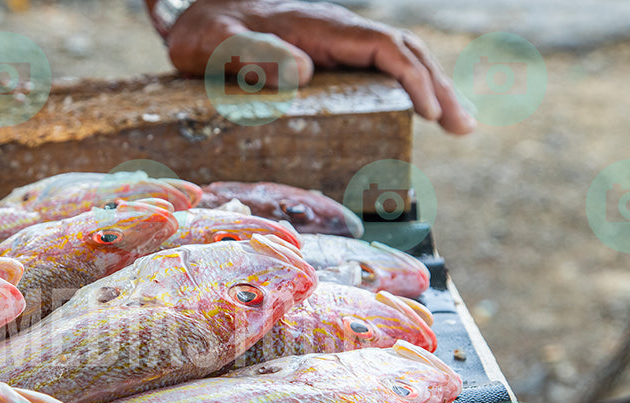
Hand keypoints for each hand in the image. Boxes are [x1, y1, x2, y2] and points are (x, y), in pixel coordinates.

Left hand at [155, 0, 475, 134]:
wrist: (197, 17)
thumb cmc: (205, 33)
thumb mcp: (216, 44)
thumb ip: (252, 53)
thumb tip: (305, 71)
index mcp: (317, 28)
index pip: (382, 46)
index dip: (411, 77)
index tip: (428, 111)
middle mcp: (335, 31)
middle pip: (404, 50)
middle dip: (439, 86)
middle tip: (464, 126)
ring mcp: (336, 43)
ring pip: (399, 57)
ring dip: (433, 87)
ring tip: (460, 123)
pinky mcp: (331, 57)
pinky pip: (380, 68)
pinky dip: (409, 88)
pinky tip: (421, 111)